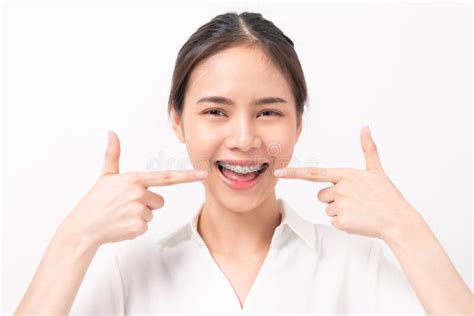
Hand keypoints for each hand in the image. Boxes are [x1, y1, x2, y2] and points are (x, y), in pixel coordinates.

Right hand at [59, 131, 207, 246]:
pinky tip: (121, 225)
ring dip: (140, 216)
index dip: (187, 176)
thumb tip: (111, 132)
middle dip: (146, 204)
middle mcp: (139, 193)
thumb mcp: (106, 175)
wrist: (83, 226)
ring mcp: (139, 210)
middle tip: (126, 205)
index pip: (166, 177)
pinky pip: (146, 226)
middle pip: (159, 200)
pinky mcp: (138, 226)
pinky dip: (135, 228)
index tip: (202, 173)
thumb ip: (113, 154)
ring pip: (152, 213)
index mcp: (134, 179)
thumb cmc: (96, 200)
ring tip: (122, 215)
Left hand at [274, 126, 420, 240]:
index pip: (314, 173)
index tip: (278, 172)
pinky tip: (359, 220)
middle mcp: (341, 188)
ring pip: (328, 209)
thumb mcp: (376, 171)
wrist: (399, 221)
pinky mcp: (342, 221)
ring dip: (340, 211)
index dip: (294, 173)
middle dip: (334, 199)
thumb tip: (365, 127)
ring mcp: (341, 205)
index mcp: (346, 174)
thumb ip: (368, 149)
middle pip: (322, 195)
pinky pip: (334, 222)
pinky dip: (344, 223)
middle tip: (356, 201)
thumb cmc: (387, 196)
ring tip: (359, 210)